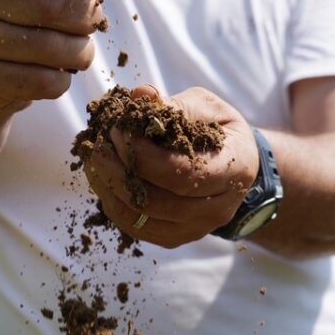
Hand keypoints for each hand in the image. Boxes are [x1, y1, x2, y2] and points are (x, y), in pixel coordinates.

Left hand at [83, 86, 259, 247]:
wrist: (238, 169)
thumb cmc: (221, 132)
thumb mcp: (207, 107)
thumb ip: (175, 104)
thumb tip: (139, 96)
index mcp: (232, 171)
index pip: (181, 174)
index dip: (143, 156)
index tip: (117, 131)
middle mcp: (217, 209)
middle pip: (158, 202)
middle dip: (120, 173)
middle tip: (99, 146)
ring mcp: (196, 229)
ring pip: (143, 220)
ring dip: (111, 190)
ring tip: (95, 161)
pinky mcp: (176, 237)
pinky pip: (138, 229)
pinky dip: (114, 205)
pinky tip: (104, 180)